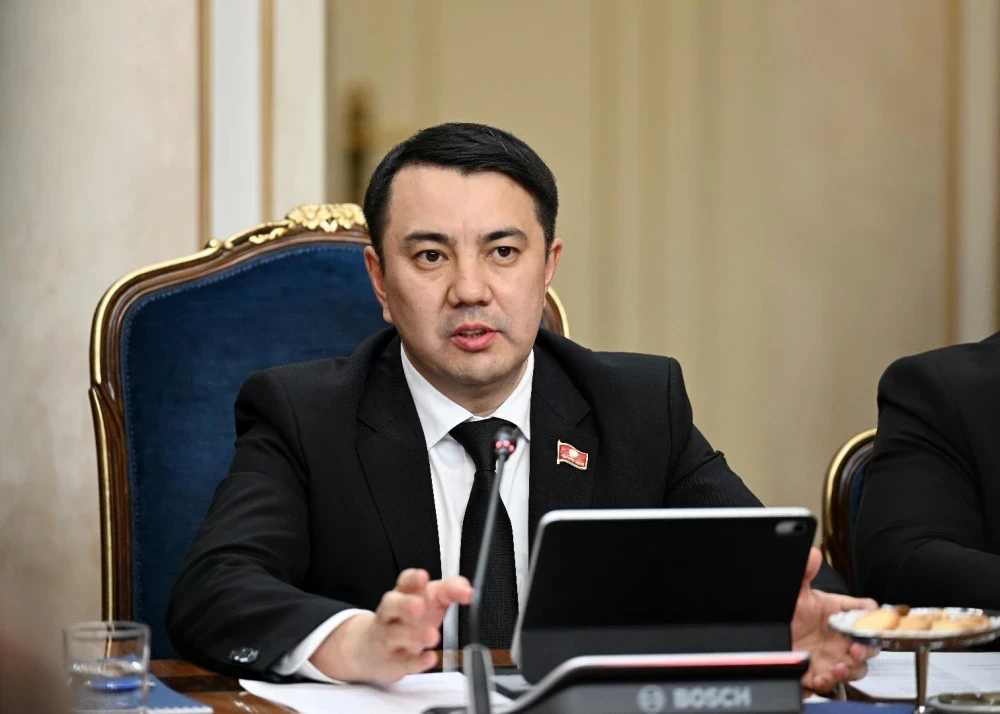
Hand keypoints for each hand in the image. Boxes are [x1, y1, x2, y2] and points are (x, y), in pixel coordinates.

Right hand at [310, 569, 472, 684]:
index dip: (412, 579)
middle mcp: (391, 614)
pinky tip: (430, 658)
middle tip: (418, 606)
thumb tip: (467, 590)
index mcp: (403, 594)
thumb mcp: (431, 599)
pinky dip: (416, 661)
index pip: (404, 582)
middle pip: (390, 605)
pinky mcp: (392, 662)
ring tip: (433, 636)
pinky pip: (402, 662)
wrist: (374, 649)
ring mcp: (388, 638)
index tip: (423, 577)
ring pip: (395, 635)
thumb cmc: (409, 619)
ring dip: (414, 636)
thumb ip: (450, 590)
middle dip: (404, 605)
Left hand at [792, 547, 878, 693]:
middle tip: (856, 649)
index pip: (868, 613)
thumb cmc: (789, 613)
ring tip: (840, 667)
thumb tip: (812, 554)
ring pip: (856, 668)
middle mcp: (841, 638)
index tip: (873, 619)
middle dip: (867, 649)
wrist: (766, 637)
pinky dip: (827, 682)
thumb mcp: (795, 593)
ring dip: (851, 669)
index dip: (876, 616)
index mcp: (838, 614)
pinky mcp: (818, 674)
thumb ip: (804, 573)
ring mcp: (833, 657)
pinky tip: (819, 677)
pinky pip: (830, 683)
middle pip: (869, 645)